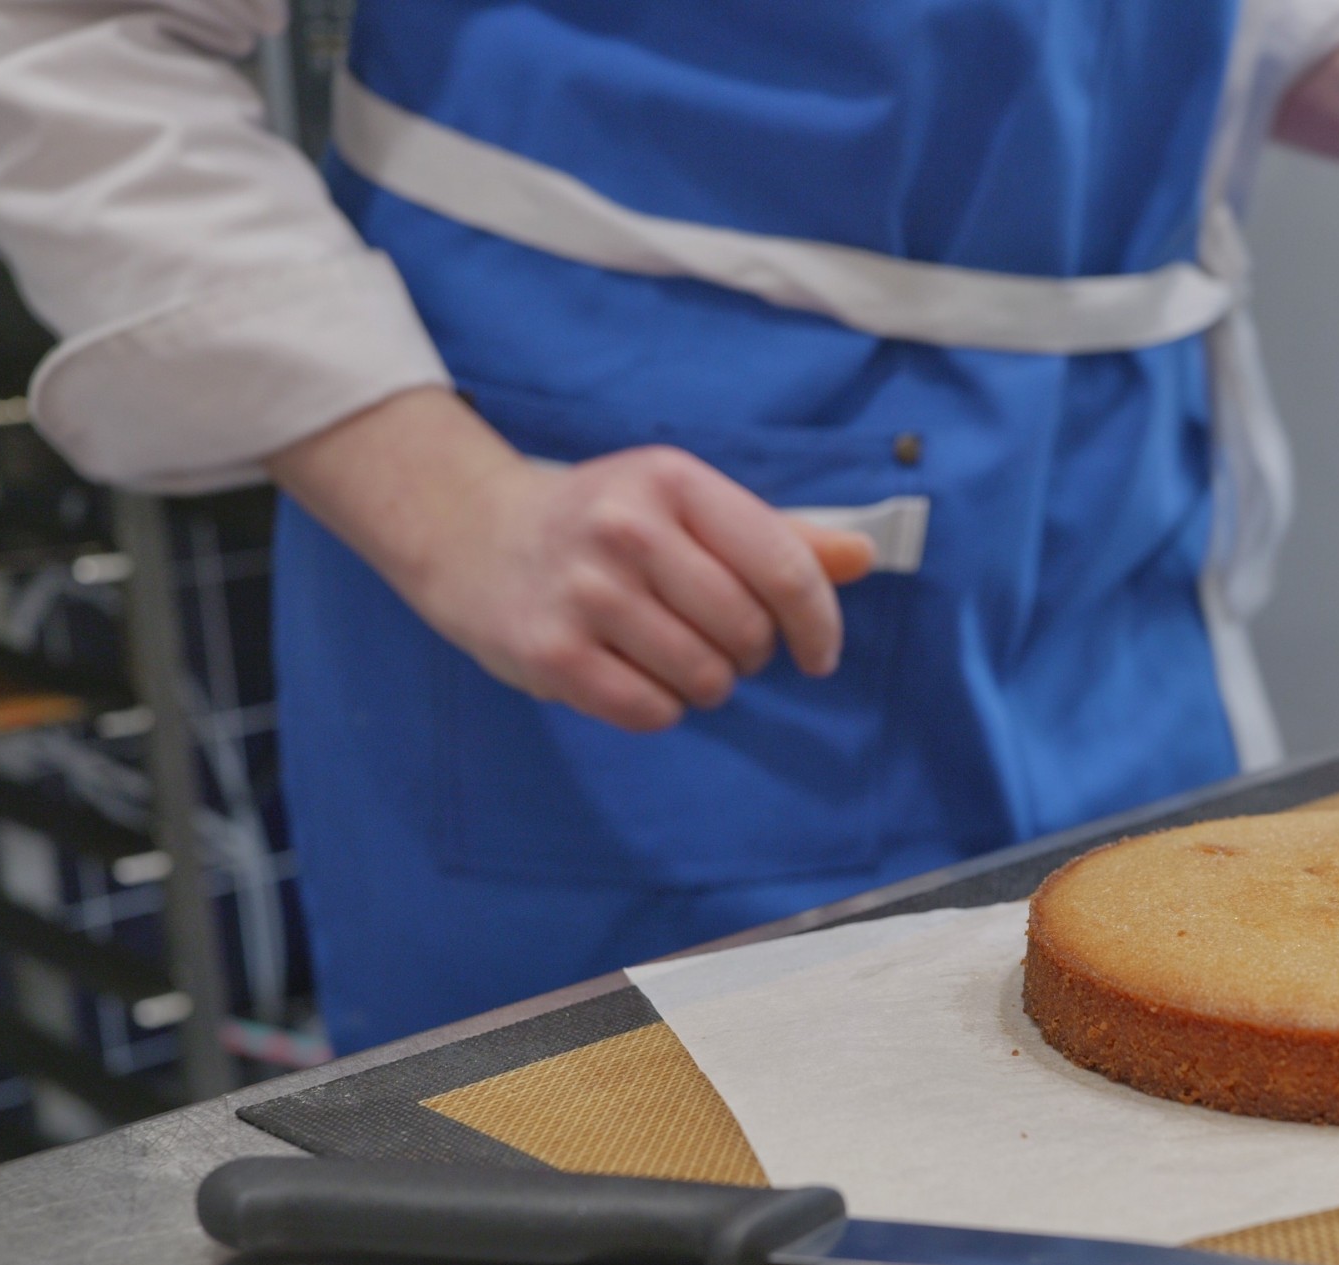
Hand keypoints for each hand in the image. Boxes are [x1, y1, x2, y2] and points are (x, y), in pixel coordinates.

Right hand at [270, 389, 872, 732]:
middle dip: (750, 654)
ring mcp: (584, 592)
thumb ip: (777, 534)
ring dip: (705, 685)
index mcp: (673, 481)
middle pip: (747, 631)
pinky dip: (659, 708)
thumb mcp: (686, 506)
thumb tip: (863, 557)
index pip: (784, 566)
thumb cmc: (604, 525)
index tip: (819, 654)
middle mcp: (626, 529)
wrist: (475, 537)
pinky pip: (650, 710)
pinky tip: (634, 677)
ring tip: (674, 657)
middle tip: (718, 644)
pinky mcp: (551, 653)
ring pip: (704, 678)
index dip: (818, 624)